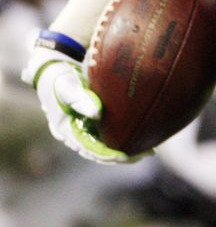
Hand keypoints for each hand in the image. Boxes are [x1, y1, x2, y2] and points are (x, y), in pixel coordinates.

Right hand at [20, 31, 135, 164]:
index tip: (124, 157)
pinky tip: (142, 137)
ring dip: (126, 149)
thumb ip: (79, 99)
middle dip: (122, 156)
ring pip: (106, 145)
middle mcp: (76, 134)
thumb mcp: (66, 87)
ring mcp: (84, 129)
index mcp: (66, 130)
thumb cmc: (60, 78)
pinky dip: (124, 137)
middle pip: (100, 152)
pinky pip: (109, 134)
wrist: (55, 69)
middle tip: (145, 154)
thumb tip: (97, 113)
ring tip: (149, 150)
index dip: (106, 155)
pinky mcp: (93, 121)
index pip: (88, 149)